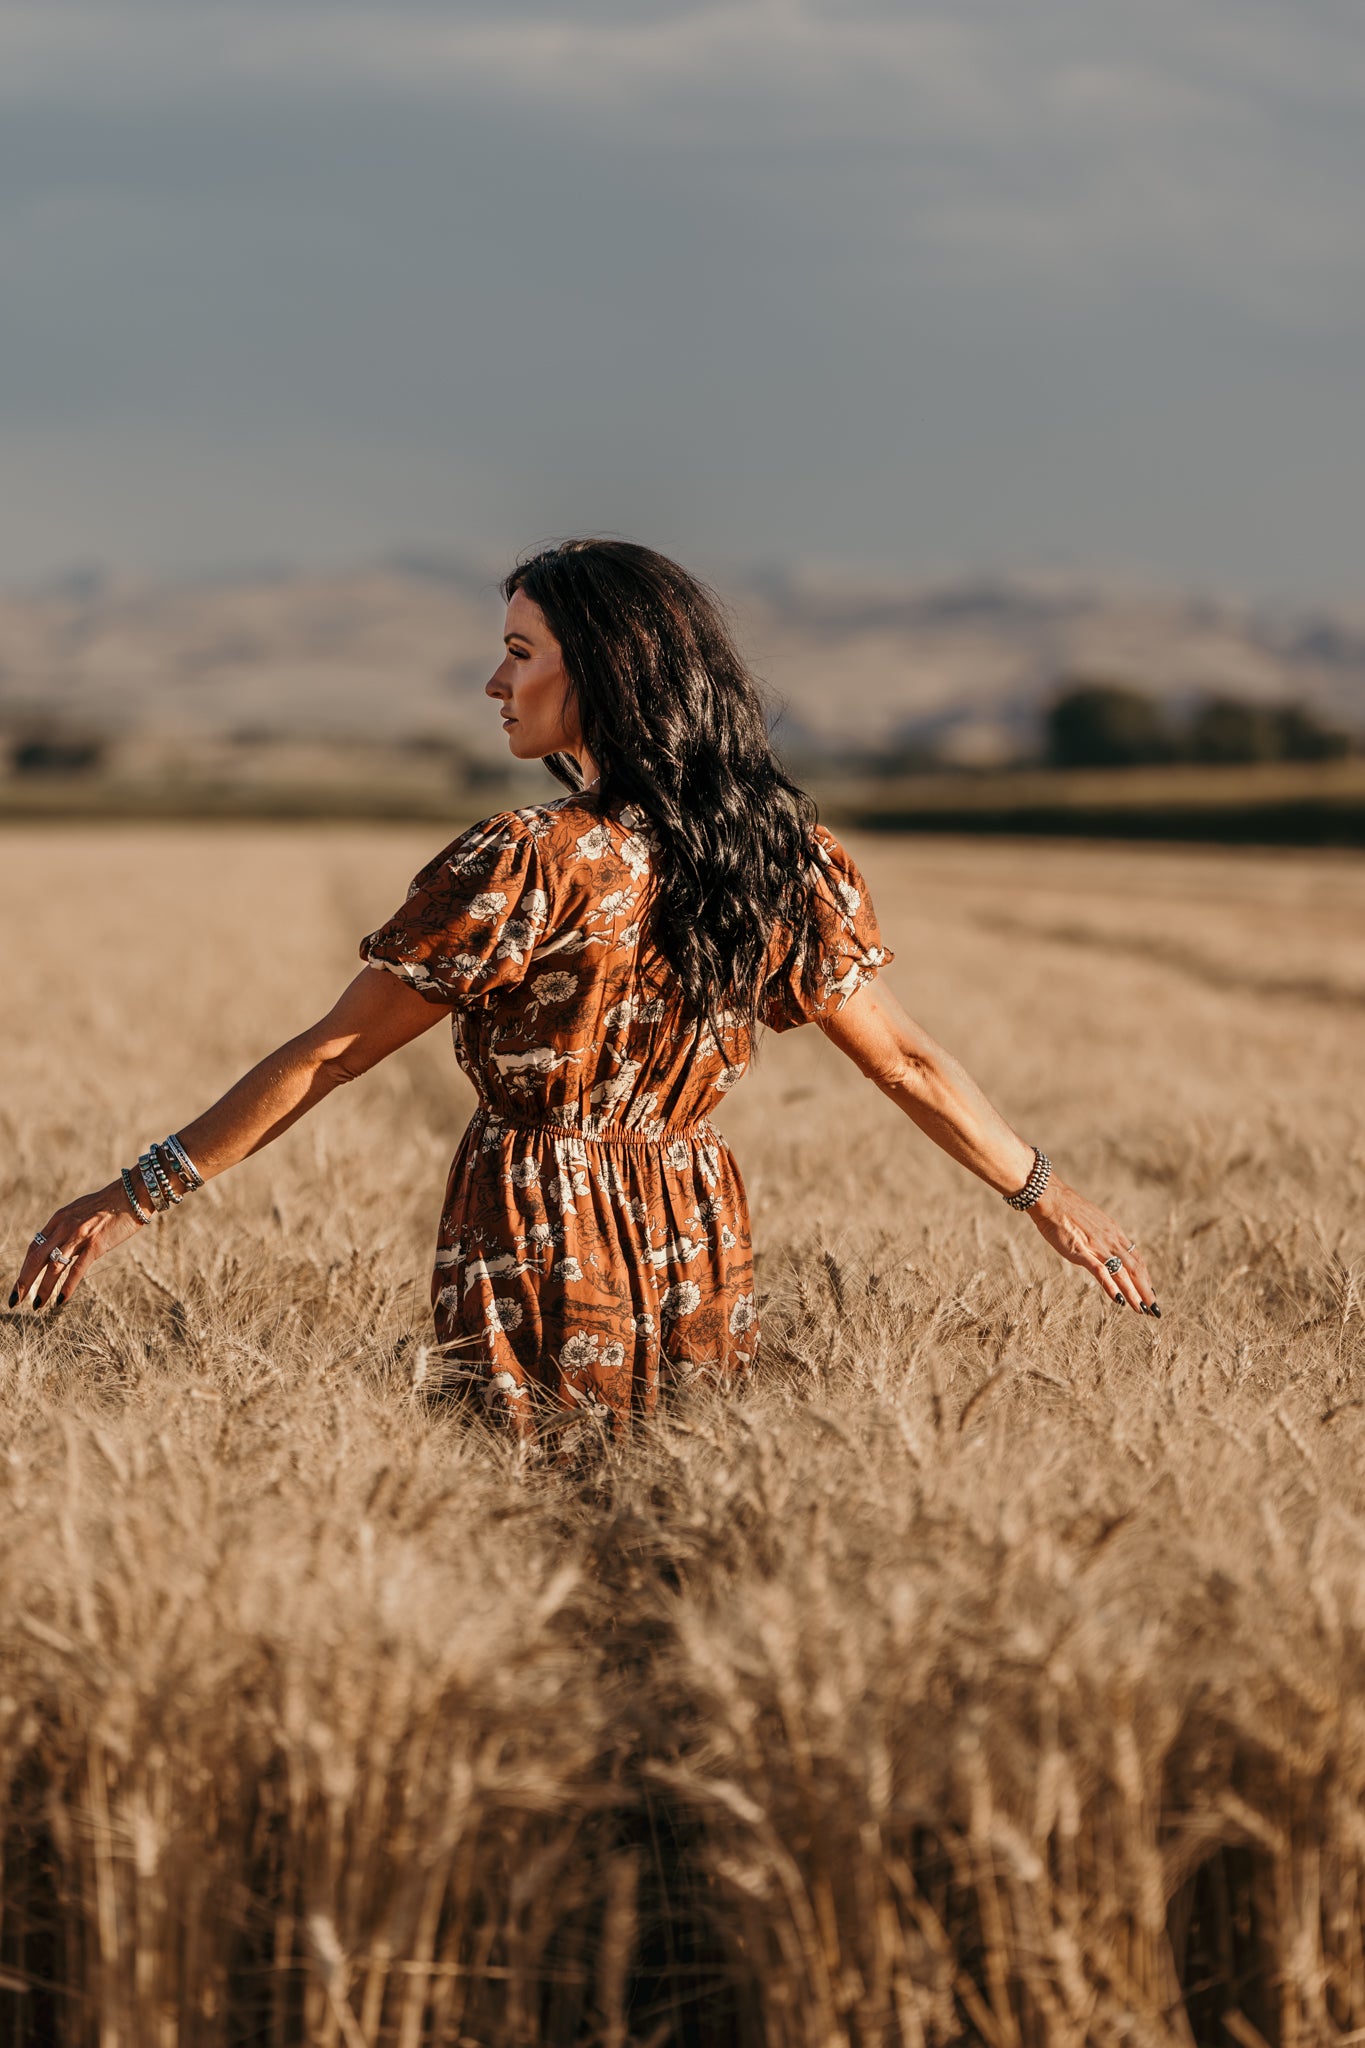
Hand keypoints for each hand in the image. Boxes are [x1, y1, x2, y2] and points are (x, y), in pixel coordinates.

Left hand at [9, 1181, 145, 1311]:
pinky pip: (77, 1269)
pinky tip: (60, 1300)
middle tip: (15, 1300)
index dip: (24, 1267)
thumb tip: (61, 1245)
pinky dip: (67, 1286)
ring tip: (37, 1305)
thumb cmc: (110, 1204)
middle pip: (36, 1258)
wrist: (132, 1194)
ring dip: (43, 1288)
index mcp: (58, 1219)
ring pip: (53, 1267)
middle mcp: (64, 1227)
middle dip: (24, 1281)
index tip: (20, 1284)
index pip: (34, 1247)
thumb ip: (68, 1228)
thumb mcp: (81, 1212)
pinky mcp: (95, 1244)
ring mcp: (79, 1236)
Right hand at [1027, 1174, 1159, 1313]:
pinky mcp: (1081, 1251)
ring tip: (1142, 1310)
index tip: (1150, 1293)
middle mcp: (1111, 1240)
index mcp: (1114, 1233)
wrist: (1051, 1199)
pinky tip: (1119, 1300)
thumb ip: (1100, 1236)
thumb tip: (1105, 1248)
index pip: (1136, 1259)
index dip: (1145, 1278)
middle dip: (1146, 1291)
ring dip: (1134, 1293)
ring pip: (1123, 1273)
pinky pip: (1101, 1271)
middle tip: (1154, 1310)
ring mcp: (1097, 1246)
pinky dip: (1112, 1287)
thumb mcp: (1091, 1223)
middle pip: (1135, 1269)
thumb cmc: (1066, 1210)